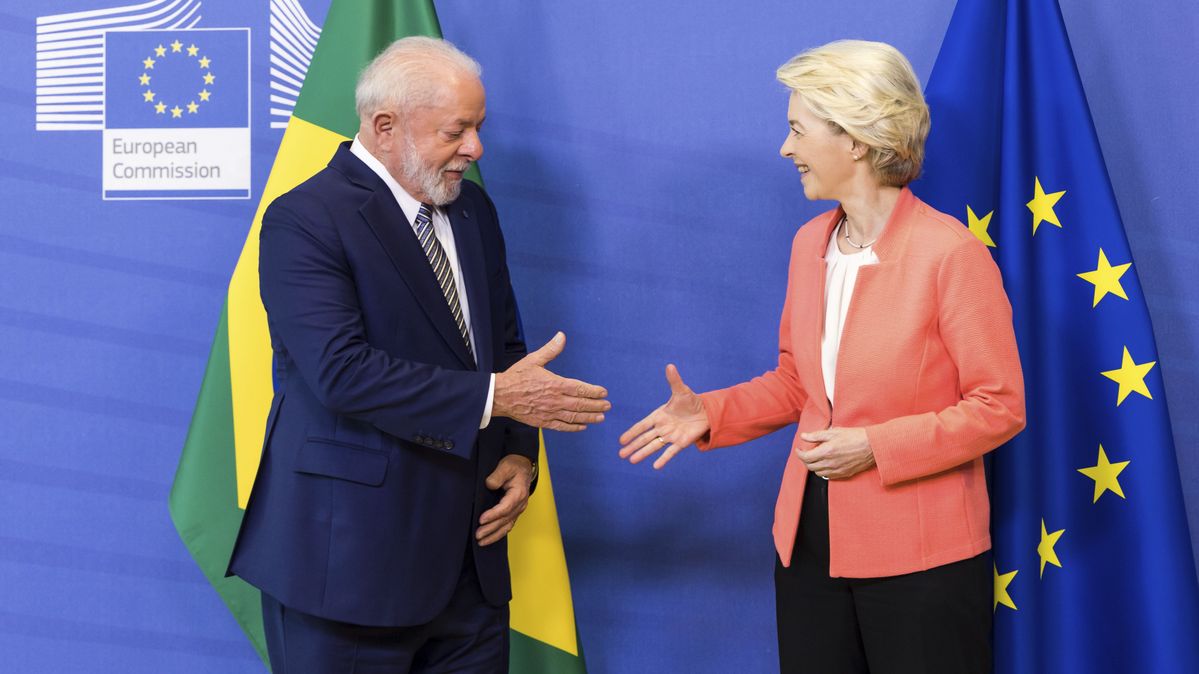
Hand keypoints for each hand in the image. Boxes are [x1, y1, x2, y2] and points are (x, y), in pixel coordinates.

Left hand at [476, 454, 533, 545]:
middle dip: (491, 529)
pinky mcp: (514, 512)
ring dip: (494, 535)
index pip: (505, 508)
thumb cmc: (514, 466)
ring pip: (507, 526)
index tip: (481, 519)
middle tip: (478, 535)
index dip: (493, 515)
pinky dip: (499, 533)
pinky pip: (507, 525)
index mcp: (518, 493)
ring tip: (482, 542)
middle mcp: (520, 504)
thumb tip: (489, 485)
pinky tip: (490, 538)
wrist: (523, 466)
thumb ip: (497, 475)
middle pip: (505, 520)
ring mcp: (518, 509)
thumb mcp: (506, 466)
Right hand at [493, 332, 609, 431]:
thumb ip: (551, 350)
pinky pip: (562, 426)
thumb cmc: (516, 377)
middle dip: (596, 405)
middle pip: (580, 404)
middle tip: (607, 406)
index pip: (580, 388)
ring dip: (589, 417)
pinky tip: (582, 426)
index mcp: (555, 384)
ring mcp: (549, 413)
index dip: (593, 392)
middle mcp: (555, 400)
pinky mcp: (543, 422)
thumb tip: (561, 336)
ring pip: (574, 417)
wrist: (499, 396)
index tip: (603, 392)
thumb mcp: (534, 360)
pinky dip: (573, 427)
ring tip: (601, 417)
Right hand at [618, 364, 709, 469]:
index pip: (642, 425)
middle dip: (633, 446)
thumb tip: (670, 366)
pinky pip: (671, 452)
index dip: (632, 432)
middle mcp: (662, 428)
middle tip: (621, 454)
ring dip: (643, 453)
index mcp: (659, 416)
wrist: (706, 412)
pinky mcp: (681, 443)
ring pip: (654, 446)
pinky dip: (663, 459)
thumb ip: (674, 381)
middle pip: (645, 439)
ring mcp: (670, 437)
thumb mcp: (681, 391)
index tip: (621, 440)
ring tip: (631, 460)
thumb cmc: (690, 401)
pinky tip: (655, 466)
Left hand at [796, 427, 874, 479]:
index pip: (806, 457)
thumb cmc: (855, 436)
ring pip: (818, 473)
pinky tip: (826, 463)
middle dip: (805, 460)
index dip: (800, 453)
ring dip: (814, 466)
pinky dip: (824, 471)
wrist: (872, 446)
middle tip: (807, 452)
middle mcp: (830, 463)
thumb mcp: (834, 432)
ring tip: (817, 457)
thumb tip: (804, 436)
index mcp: (826, 452)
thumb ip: (817, 435)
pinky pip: (828, 476)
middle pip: (810, 466)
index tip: (800, 449)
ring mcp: (837, 470)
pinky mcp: (844, 474)